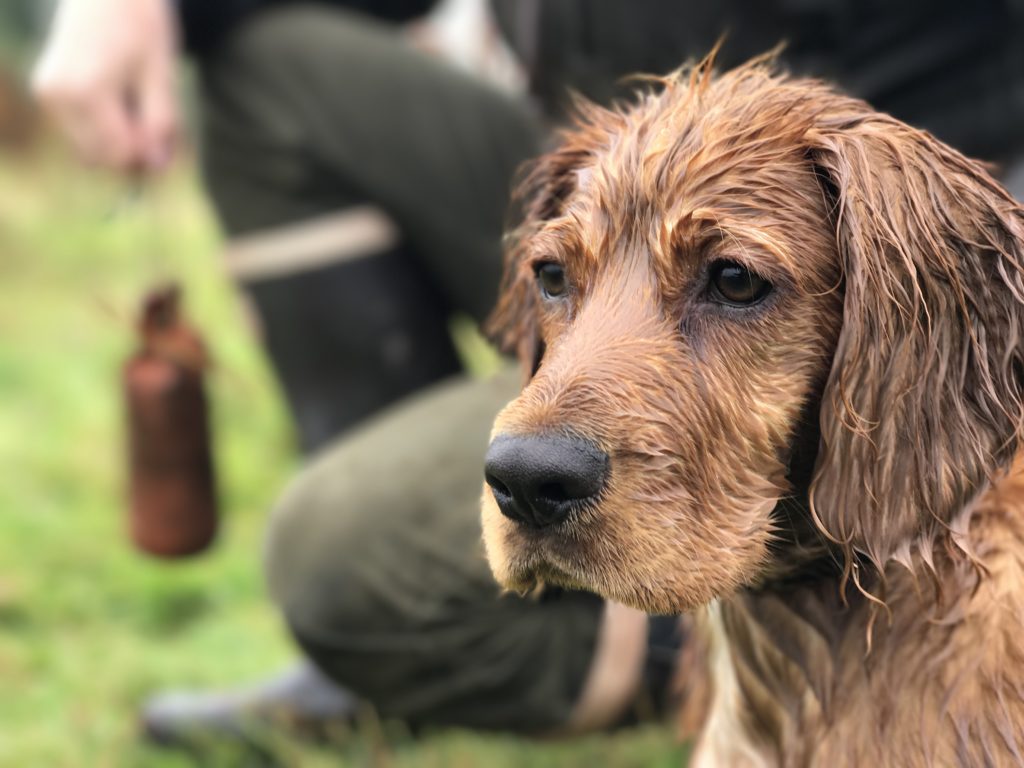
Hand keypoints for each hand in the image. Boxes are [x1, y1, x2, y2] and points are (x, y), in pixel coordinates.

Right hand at [32, 0, 179, 172]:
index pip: (118, 154)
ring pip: (88, 149)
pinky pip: (79, 132)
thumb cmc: (140, 25)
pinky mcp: (47, 93)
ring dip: (116, 141)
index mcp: (88, 92)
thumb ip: (160, 124)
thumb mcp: (161, 75)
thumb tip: (156, 167)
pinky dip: (102, 128)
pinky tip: (117, 99)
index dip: (147, 156)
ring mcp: (49, 95)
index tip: (168, 141)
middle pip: (100, 158)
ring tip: (136, 104)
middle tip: (156, 124)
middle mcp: (60, 97)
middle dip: (131, 152)